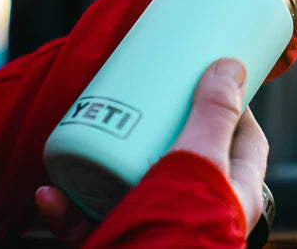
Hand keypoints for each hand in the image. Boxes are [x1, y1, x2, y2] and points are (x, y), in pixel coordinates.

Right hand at [36, 58, 266, 244]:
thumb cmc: (181, 227)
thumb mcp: (200, 160)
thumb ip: (214, 115)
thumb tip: (230, 66)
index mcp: (234, 192)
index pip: (246, 139)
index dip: (235, 106)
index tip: (211, 79)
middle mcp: (202, 210)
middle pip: (188, 157)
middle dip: (166, 127)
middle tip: (152, 97)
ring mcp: (161, 226)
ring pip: (135, 186)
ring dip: (110, 161)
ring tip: (102, 130)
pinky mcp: (124, 243)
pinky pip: (92, 222)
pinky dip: (70, 209)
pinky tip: (50, 194)